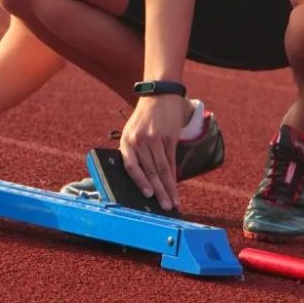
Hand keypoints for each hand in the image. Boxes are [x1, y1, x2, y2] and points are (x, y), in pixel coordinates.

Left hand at [119, 94, 184, 210]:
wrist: (159, 95)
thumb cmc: (144, 118)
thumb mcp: (133, 132)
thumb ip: (135, 153)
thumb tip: (144, 179)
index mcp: (127, 141)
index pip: (131, 166)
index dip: (140, 182)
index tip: (148, 195)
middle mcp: (140, 140)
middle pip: (150, 171)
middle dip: (159, 191)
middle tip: (166, 207)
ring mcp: (155, 138)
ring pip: (163, 168)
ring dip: (169, 187)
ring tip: (174, 202)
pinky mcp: (170, 136)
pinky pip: (172, 159)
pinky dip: (174, 174)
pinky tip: (176, 185)